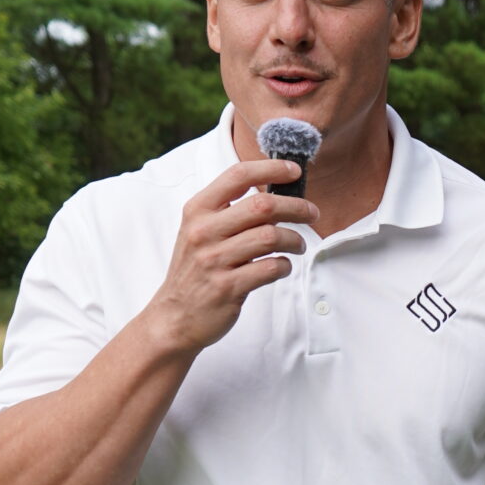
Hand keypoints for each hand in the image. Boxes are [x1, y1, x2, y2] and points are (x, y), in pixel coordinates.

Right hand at [150, 158, 319, 355]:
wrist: (174, 316)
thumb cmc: (195, 269)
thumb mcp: (198, 231)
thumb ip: (228, 211)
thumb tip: (272, 192)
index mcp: (198, 210)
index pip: (238, 176)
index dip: (271, 168)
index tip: (294, 172)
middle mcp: (203, 232)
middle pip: (262, 205)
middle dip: (296, 207)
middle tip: (311, 213)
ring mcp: (214, 260)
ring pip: (270, 237)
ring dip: (294, 240)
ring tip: (298, 245)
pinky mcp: (227, 288)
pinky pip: (270, 268)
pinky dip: (284, 266)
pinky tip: (282, 266)